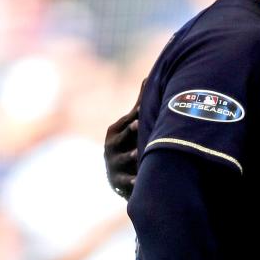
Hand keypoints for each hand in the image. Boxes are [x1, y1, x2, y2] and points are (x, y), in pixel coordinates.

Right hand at [104, 79, 143, 199]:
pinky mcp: (119, 182)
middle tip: (138, 124)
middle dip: (129, 131)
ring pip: (123, 159)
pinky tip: (138, 182)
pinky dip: (132, 182)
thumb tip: (148, 77)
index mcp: (116, 131)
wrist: (120, 176)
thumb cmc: (130, 144)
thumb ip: (140, 105)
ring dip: (130, 156)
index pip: (127, 121)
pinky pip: (126, 182)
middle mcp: (111, 146)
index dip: (135, 115)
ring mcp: (114, 164)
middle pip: (121, 138)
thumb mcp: (132, 125)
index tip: (142, 110)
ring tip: (139, 154)